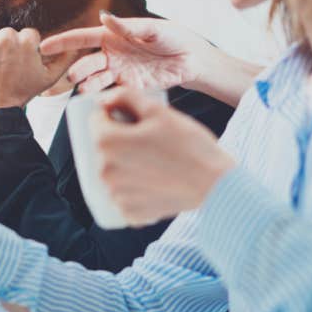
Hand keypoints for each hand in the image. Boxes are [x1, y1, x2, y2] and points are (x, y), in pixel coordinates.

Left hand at [0, 28, 76, 115]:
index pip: (28, 35)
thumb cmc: (21, 94)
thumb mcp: (49, 79)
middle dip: (8, 47)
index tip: (20, 64)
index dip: (25, 50)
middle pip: (9, 33)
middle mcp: (7, 37)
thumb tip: (77, 46)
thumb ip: (65, 59)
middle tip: (6, 68)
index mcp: (27, 42)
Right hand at [39, 13, 211, 93]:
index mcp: (113, 35)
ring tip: (81, 89)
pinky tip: (95, 96)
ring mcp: (118, 71)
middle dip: (77, 69)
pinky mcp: (129, 86)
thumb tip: (104, 16)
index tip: (44, 46)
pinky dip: (101, 94)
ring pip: (95, 79)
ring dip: (86, 84)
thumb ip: (127, 27)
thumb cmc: (172, 37)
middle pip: (86, 62)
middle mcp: (111, 53)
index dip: (63, 42)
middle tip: (71, 76)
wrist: (191, 60)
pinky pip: (110, 90)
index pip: (82, 38)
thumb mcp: (152, 28)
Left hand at [93, 87, 234, 224]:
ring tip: (155, 162)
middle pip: (103, 149)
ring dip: (126, 166)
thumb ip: (126, 97)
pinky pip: (125, 197)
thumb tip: (103, 99)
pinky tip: (156, 183)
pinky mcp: (129, 214)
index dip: (114, 114)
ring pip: (114, 173)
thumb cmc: (190, 145)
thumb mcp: (159, 111)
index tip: (133, 119)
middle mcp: (104, 172)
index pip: (96, 120)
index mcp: (107, 142)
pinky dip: (135, 190)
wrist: (216, 185)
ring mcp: (116, 196)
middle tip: (149, 141)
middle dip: (119, 141)